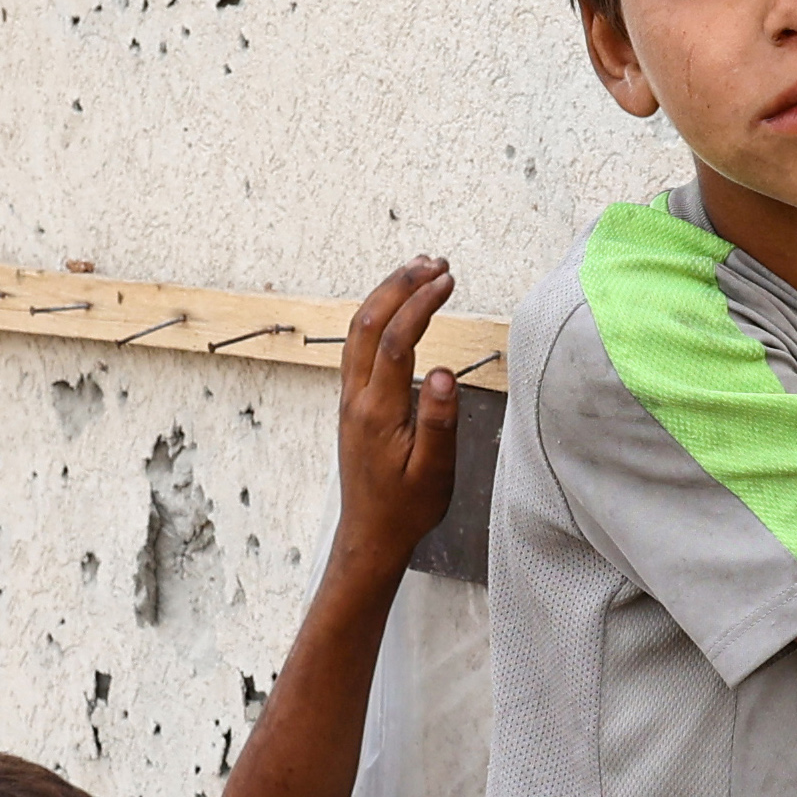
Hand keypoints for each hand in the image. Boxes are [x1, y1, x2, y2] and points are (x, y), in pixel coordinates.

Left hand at [330, 259, 463, 575]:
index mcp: (377, 412)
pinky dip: (379, 314)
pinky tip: (398, 305)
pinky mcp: (352, 401)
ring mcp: (349, 397)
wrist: (371, 534)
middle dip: (399, 285)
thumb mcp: (433, 472)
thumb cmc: (406, 507)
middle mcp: (356, 398)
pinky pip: (358, 344)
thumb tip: (443, 372)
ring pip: (357, 330)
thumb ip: (438, 421)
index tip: (447, 281)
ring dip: (386, 294)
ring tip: (420, 269)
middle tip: (435, 262)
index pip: (395, 341)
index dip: (420, 305)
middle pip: (367, 323)